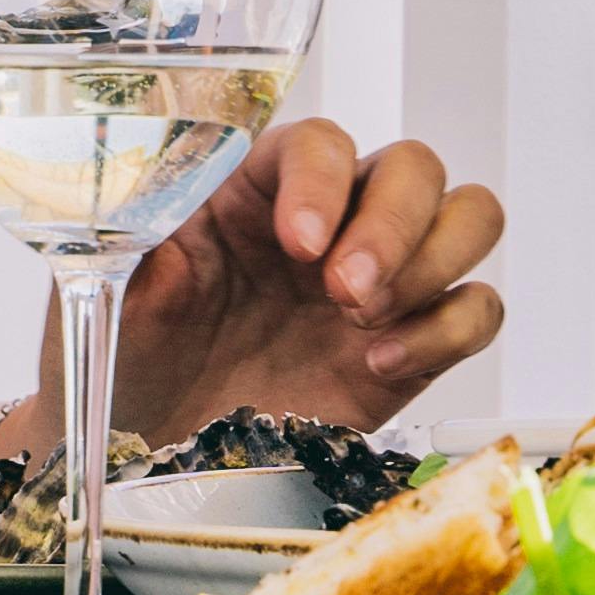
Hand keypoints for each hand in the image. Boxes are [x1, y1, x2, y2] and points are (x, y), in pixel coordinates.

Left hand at [99, 121, 506, 442]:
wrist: (151, 452)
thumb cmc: (132, 358)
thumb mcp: (114, 284)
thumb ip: (138, 220)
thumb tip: (150, 169)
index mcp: (259, 186)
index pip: (323, 142)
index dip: (323, 182)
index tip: (299, 244)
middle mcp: (335, 219)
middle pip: (416, 166)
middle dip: (394, 226)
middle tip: (345, 294)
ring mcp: (383, 279)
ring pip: (470, 215)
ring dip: (433, 263)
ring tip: (365, 325)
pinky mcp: (415, 344)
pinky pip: (479, 308)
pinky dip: (450, 329)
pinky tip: (385, 365)